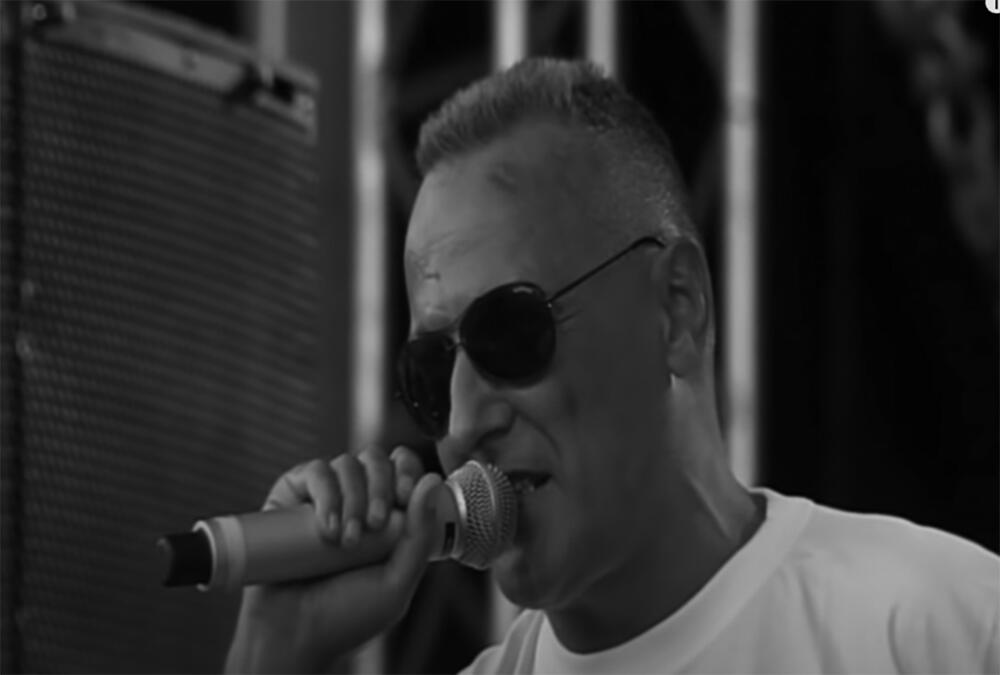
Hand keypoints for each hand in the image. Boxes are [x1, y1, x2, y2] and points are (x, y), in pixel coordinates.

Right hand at [224, 445, 437, 673]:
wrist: (293, 634)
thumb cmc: (346, 615)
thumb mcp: (397, 582)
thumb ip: (420, 535)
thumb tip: (431, 479)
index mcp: (389, 516)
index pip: (405, 469)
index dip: (408, 473)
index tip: (404, 498)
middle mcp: (357, 499)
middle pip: (378, 459)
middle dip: (382, 486)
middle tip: (375, 525)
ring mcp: (325, 495)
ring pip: (348, 463)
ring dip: (353, 498)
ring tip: (346, 542)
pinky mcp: (292, 496)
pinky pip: (315, 472)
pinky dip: (326, 494)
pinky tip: (326, 529)